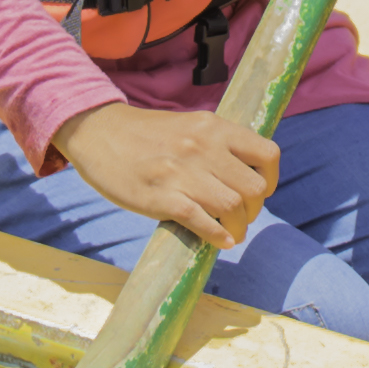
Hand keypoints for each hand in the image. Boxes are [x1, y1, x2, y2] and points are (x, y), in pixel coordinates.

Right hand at [58, 102, 281, 245]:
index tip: (259, 193)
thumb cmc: (145, 135)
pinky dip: (217, 236)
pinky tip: (218, 241)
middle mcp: (203, 147)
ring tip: (229, 232)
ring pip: (233, 207)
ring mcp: (182, 172)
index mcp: (214, 127)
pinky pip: (203, 221)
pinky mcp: (161, 196)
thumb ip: (217, 145)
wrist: (98, 131)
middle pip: (254, 188)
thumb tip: (245, 176)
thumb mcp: (189, 127)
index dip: (270, 180)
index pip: (268, 154)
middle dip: (254, 210)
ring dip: (237, 227)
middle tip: (240, 217)